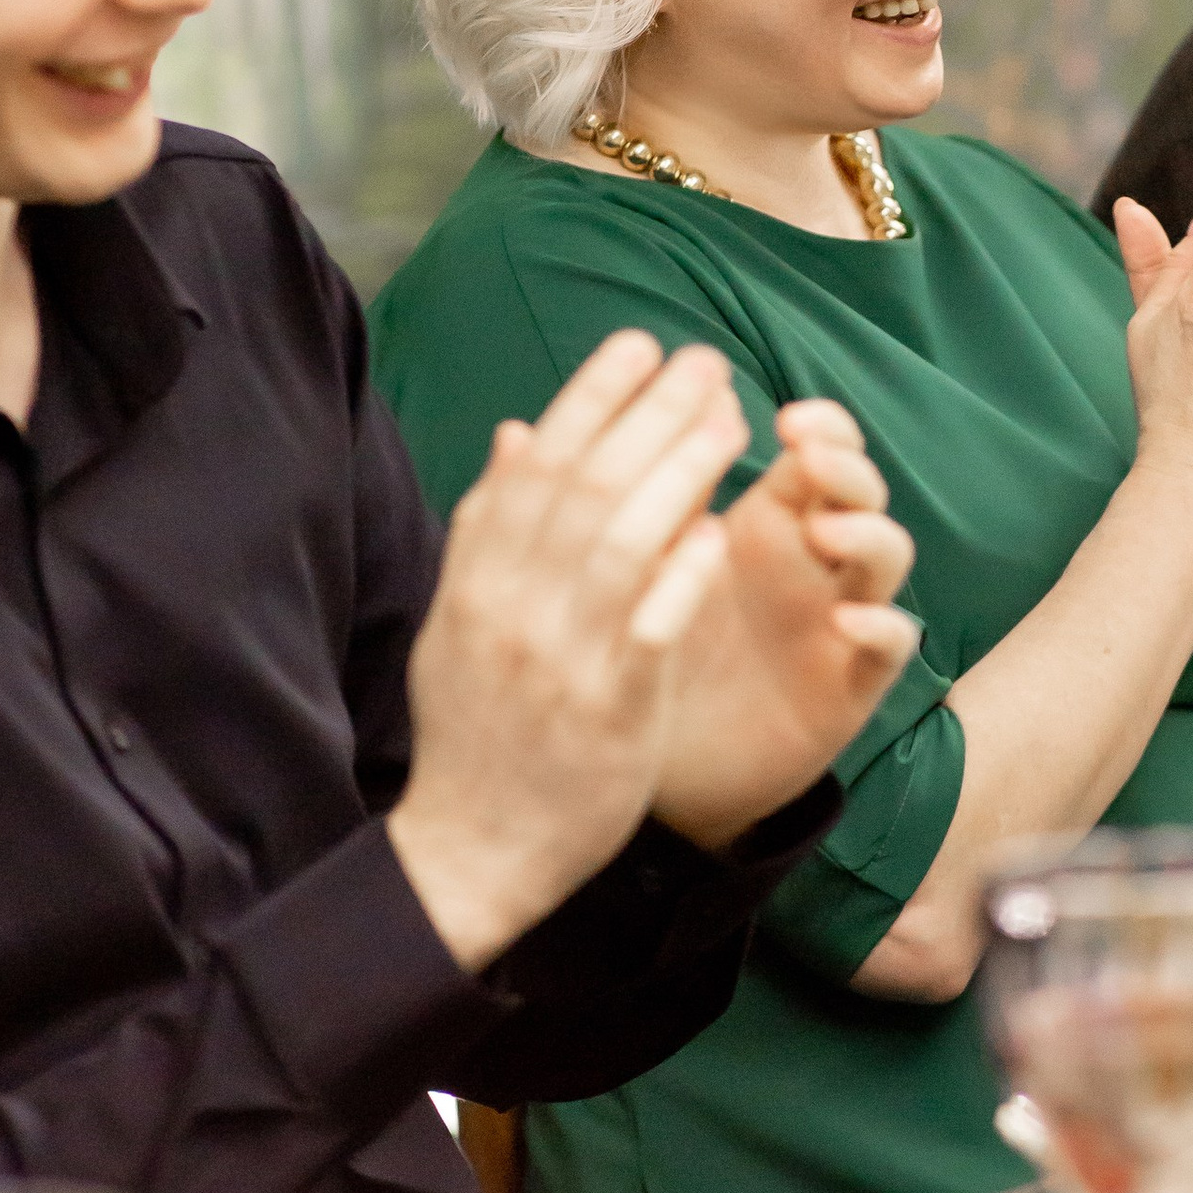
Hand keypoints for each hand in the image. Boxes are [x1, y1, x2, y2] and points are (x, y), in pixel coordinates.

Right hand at [393, 331, 756, 971]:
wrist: (471, 850)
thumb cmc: (476, 729)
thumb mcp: (461, 619)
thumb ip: (491, 525)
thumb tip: (519, 430)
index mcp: (477, 581)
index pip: (538, 465)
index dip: (591, 396)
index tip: (640, 343)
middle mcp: (511, 608)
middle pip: (585, 487)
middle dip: (649, 413)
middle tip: (706, 362)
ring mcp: (558, 659)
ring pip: (621, 543)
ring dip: (678, 472)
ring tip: (731, 421)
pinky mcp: (607, 713)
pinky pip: (648, 631)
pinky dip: (681, 577)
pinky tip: (722, 532)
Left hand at [633, 397, 918, 834]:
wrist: (666, 774)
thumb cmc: (643, 659)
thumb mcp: (621, 577)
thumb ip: (600, 509)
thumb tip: (519, 430)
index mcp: (764, 521)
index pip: (810, 446)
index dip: (809, 421)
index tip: (774, 411)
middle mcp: (810, 560)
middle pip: (856, 485)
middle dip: (841, 458)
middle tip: (805, 447)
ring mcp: (836, 616)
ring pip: (888, 553)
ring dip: (865, 533)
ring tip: (823, 531)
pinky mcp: (850, 683)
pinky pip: (889, 646)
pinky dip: (881, 625)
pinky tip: (849, 619)